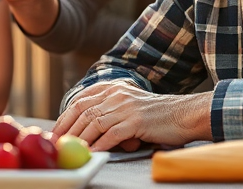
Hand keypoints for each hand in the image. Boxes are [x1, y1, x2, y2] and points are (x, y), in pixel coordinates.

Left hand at [53, 81, 212, 150]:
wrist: (185, 115)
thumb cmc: (159, 116)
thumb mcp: (131, 106)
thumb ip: (111, 112)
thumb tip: (88, 131)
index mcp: (114, 88)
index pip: (81, 100)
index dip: (65, 115)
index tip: (56, 130)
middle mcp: (117, 94)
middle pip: (83, 111)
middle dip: (67, 129)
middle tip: (58, 143)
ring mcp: (126, 106)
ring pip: (93, 122)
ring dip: (80, 138)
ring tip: (72, 150)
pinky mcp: (135, 121)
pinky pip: (110, 134)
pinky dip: (99, 145)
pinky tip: (93, 153)